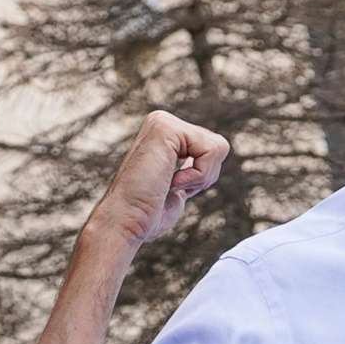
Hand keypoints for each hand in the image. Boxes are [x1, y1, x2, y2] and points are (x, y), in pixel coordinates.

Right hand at [85, 110, 229, 253]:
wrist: (125, 222)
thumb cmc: (147, 214)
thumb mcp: (177, 187)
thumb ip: (190, 170)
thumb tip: (206, 166)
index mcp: (165, 133)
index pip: (212, 149)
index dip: (202, 178)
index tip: (172, 187)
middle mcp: (162, 121)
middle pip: (218, 146)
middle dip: (203, 177)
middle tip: (170, 187)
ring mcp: (162, 122)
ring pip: (218, 147)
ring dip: (200, 177)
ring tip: (168, 183)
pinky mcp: (166, 128)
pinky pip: (211, 150)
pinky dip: (197, 175)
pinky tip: (169, 181)